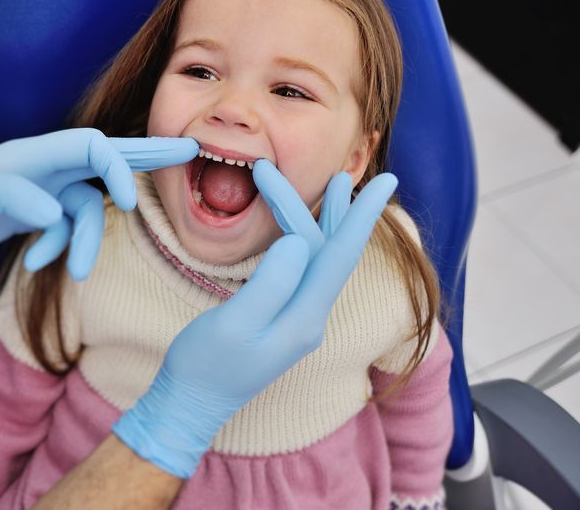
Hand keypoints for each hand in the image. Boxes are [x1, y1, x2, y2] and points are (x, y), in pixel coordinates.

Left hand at [0, 129, 198, 283]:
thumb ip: (8, 197)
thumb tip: (54, 214)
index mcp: (31, 154)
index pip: (91, 146)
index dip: (118, 166)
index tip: (126, 202)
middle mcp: (41, 168)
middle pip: (104, 158)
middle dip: (145, 159)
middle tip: (189, 152)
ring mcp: (37, 192)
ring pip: (85, 210)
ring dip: (85, 242)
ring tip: (74, 272)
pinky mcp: (28, 216)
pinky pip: (65, 229)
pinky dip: (60, 249)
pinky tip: (34, 264)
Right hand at [112, 163, 396, 476]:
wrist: (190, 405)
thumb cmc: (204, 365)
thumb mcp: (234, 323)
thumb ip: (270, 283)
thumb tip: (300, 241)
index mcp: (304, 318)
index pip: (341, 254)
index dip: (362, 215)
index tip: (388, 182)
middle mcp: (310, 318)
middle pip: (330, 252)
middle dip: (335, 210)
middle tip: (343, 173)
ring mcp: (298, 320)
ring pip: (318, 260)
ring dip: (322, 222)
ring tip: (334, 188)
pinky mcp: (282, 319)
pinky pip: (304, 270)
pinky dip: (305, 240)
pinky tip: (302, 228)